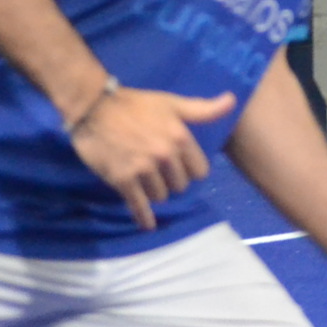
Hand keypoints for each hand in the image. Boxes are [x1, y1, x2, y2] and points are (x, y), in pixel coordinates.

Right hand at [69, 88, 237, 228]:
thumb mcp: (172, 103)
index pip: (199, 171)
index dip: (191, 170)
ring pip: (160, 196)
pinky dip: (143, 217)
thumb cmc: (135, 104)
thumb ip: (202, 109)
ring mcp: (144, 169)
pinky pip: (139, 205)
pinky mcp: (123, 180)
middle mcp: (165, 155)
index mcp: (180, 137)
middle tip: (159, 172)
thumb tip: (232, 102)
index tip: (182, 167)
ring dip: (155, 191)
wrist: (94, 107)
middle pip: (180, 186)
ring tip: (145, 180)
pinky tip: (147, 225)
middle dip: (172, 181)